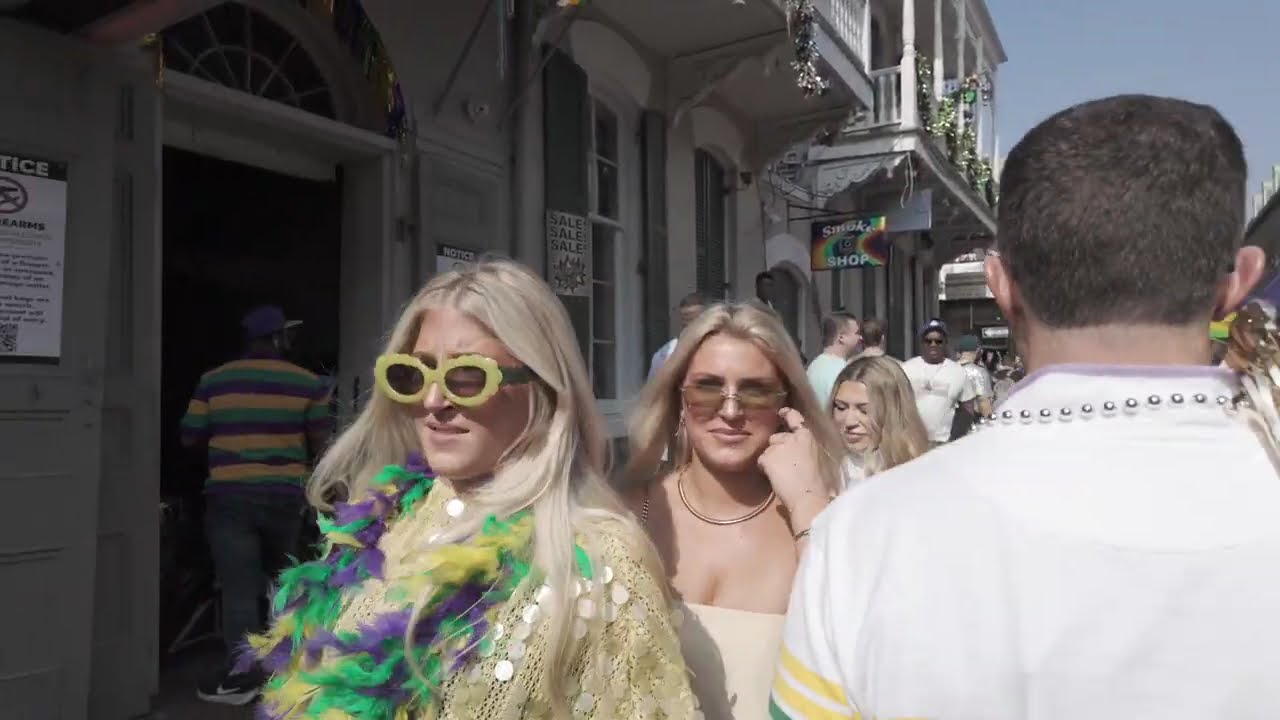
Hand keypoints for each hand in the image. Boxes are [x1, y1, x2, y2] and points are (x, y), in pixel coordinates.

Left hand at [757, 407, 828, 523]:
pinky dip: (764, 469)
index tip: (781, 413)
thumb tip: (795, 455)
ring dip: (770, 459)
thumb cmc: (817, 484)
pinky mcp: (768, 456)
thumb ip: (803, 451)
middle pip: (776, 437)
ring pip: (767, 450)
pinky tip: (775, 478)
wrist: (808, 496)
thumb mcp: (815, 459)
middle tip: (784, 465)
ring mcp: (779, 445)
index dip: (787, 414)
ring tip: (781, 474)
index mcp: (807, 436)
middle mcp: (792, 436)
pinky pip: (761, 461)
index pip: (794, 418)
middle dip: (777, 448)